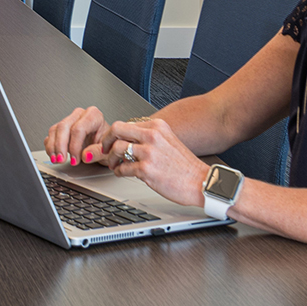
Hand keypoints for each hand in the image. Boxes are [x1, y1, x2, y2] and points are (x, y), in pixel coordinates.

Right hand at [44, 105, 109, 164]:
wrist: (105, 145)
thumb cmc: (107, 145)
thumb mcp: (107, 151)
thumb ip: (97, 152)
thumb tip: (85, 155)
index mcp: (93, 116)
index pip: (79, 129)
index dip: (75, 145)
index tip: (75, 159)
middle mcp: (80, 115)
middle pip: (64, 127)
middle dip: (61, 145)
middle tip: (62, 159)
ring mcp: (70, 120)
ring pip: (55, 130)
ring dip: (53, 146)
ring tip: (56, 159)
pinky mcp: (62, 128)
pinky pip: (51, 134)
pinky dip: (50, 146)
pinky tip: (53, 155)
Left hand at [91, 115, 210, 208]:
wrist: (202, 182)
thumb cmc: (186, 166)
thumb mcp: (169, 141)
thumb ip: (150, 138)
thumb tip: (128, 139)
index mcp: (158, 126)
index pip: (127, 124)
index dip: (115, 134)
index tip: (111, 141)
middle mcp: (152, 136)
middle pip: (117, 129)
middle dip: (106, 140)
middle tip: (104, 149)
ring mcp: (149, 152)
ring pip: (117, 148)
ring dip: (110, 158)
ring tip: (113, 164)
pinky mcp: (147, 170)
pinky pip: (123, 168)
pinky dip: (118, 171)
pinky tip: (121, 173)